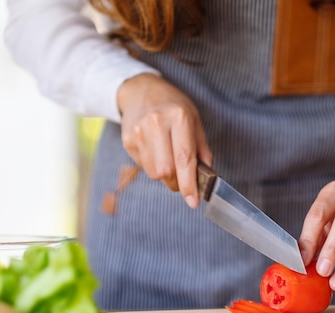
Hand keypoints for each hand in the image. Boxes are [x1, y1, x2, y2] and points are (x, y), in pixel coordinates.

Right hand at [116, 73, 212, 207]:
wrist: (140, 90)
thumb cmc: (172, 105)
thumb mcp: (194, 119)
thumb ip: (201, 148)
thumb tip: (206, 175)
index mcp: (178, 117)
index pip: (184, 159)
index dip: (189, 184)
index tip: (193, 201)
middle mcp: (156, 124)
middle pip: (166, 171)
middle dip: (176, 182)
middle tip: (182, 179)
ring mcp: (139, 132)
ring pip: (153, 173)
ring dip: (164, 175)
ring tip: (168, 158)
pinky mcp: (127, 140)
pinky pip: (142, 166)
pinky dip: (153, 166)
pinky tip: (155, 150)